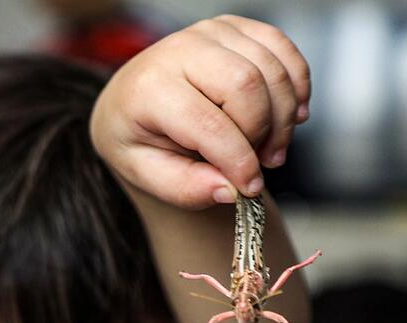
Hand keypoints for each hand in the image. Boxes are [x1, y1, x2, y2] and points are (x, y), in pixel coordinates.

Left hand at [90, 15, 310, 208]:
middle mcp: (179, 50)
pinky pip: (283, 48)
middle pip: (247, 86)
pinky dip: (295, 86)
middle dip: (264, 133)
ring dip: (283, 116)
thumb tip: (230, 190)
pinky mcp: (235, 27)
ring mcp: (210, 33)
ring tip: (269, 147)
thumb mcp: (146, 173)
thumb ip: (185, 188)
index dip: (238, 160)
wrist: (131, 103)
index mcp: (149, 89)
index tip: (249, 187)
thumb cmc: (138, 137)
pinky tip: (288, 116)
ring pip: (271, 69)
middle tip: (261, 163)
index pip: (209, 123)